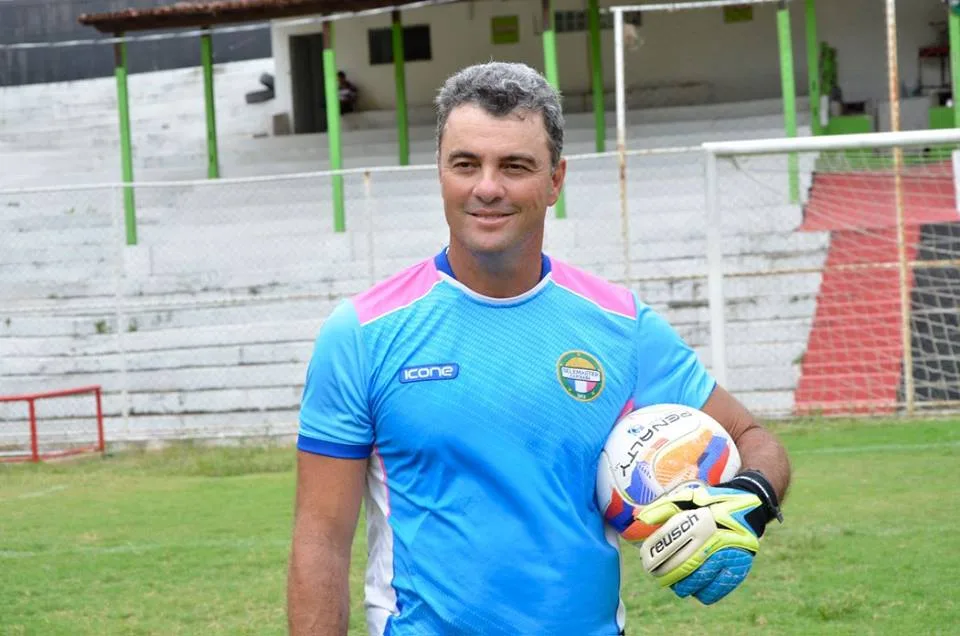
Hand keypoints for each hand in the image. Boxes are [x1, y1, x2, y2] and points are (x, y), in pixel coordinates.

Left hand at [634, 480, 763, 604]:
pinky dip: (702, 593)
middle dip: (667, 576)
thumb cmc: (710, 503)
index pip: (671, 546)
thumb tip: (640, 519)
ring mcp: (727, 556)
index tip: (647, 563)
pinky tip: (697, 587)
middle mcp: (713, 540)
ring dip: (683, 586)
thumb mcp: (686, 498)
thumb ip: (663, 508)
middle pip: (683, 568)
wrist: (748, 505)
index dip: (656, 558)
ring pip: (698, 583)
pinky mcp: (738, 569)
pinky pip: (715, 591)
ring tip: (677, 582)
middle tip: (659, 576)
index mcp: (699, 522)